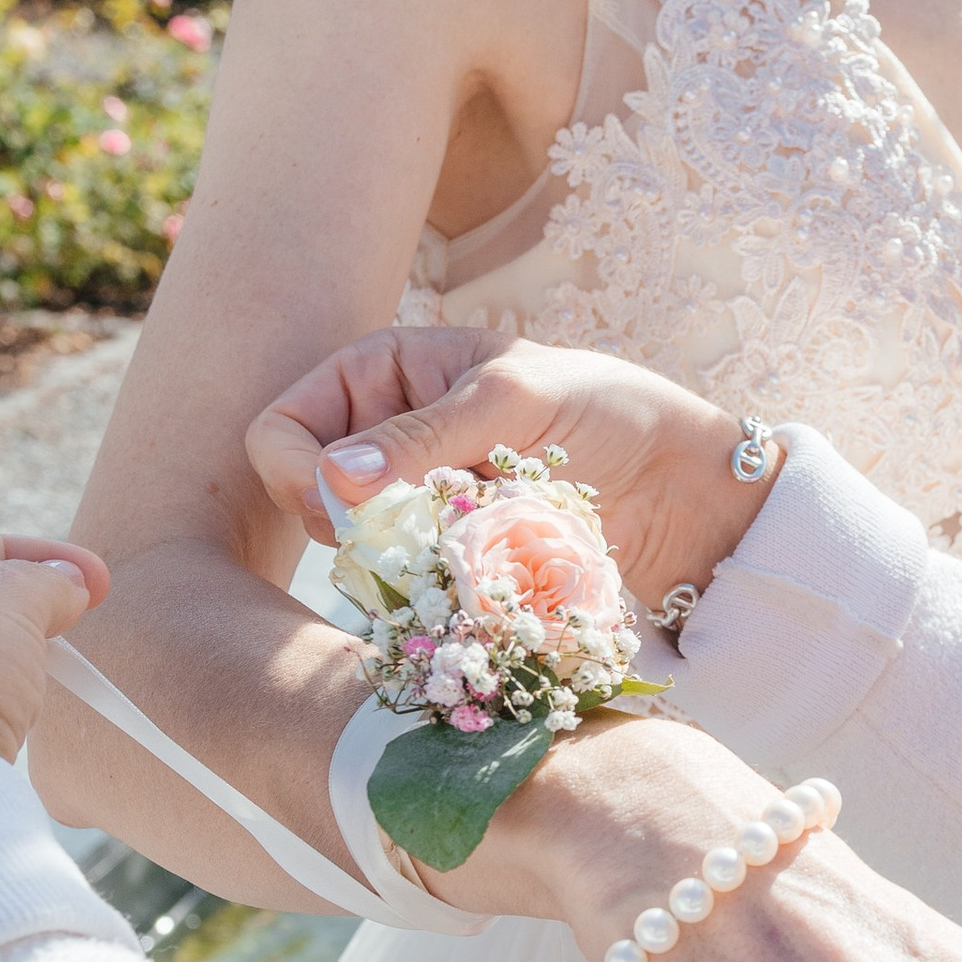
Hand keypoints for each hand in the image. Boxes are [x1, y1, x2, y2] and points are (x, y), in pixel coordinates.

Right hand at [247, 328, 760, 623]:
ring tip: (483, 533)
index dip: (302, 474)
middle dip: (364, 523)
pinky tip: (493, 568)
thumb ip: (425, 435)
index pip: (282, 429)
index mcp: (380, 372)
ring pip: (356, 554)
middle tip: (437, 521)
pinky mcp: (443, 558)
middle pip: (307, 501)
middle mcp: (382, 436)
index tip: (357, 506)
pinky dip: (439, 585)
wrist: (678, 486)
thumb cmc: (605, 411)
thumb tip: (333, 479)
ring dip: (410, 556)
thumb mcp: (516, 400)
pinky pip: (405, 588)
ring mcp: (411, 502)